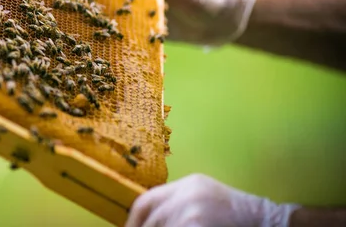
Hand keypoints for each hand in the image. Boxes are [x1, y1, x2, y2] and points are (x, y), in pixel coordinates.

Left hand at [126, 174, 298, 226]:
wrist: (274, 223)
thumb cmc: (240, 220)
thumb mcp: (206, 203)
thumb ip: (179, 207)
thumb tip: (146, 223)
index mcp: (188, 184)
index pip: (145, 201)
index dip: (133, 222)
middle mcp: (188, 193)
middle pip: (150, 219)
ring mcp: (193, 211)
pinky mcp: (197, 226)